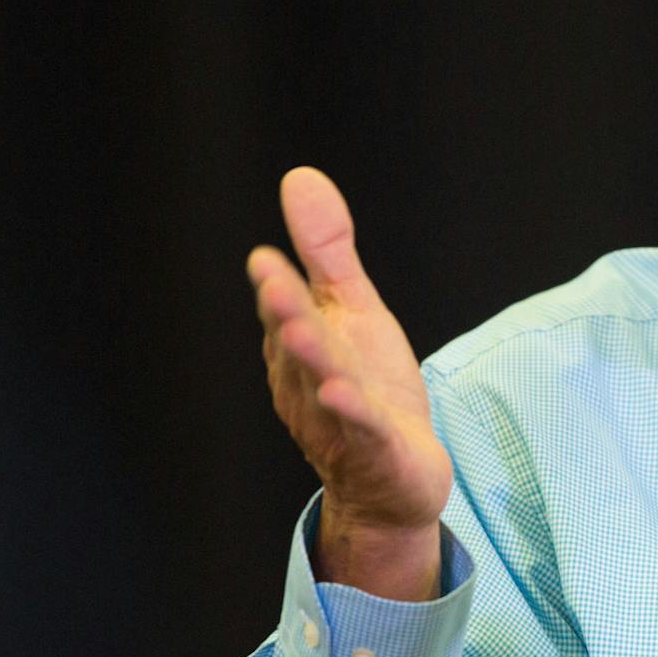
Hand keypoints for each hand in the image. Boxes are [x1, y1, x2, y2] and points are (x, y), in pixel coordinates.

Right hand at [248, 168, 450, 599]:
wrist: (392, 480)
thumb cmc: (367, 386)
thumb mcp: (352, 310)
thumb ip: (326, 251)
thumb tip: (299, 176)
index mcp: (302, 343)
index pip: (286, 309)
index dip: (278, 288)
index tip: (266, 259)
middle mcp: (310, 381)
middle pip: (298, 344)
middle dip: (286, 316)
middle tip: (275, 285)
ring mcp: (339, 419)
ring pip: (323, 386)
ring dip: (313, 362)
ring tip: (302, 332)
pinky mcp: (377, 451)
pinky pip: (363, 432)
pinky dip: (355, 416)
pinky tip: (348, 396)